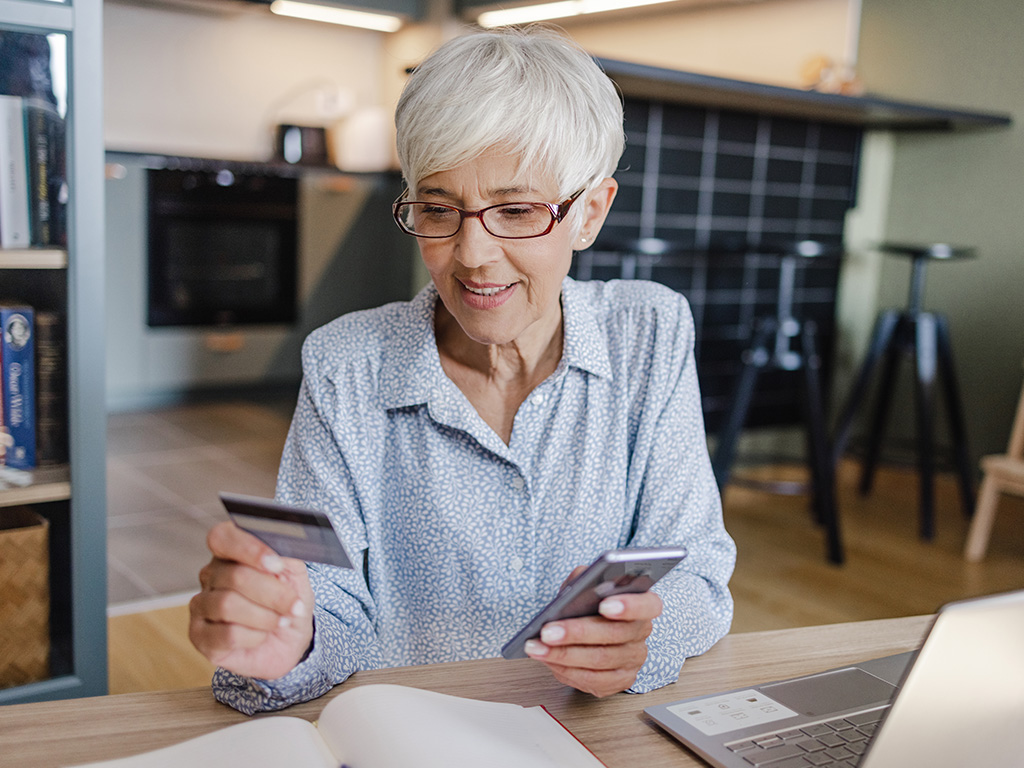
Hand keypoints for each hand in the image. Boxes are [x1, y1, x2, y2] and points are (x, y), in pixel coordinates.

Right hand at [189, 521, 314, 679]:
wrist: (289, 643)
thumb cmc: (288, 604)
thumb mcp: (296, 577)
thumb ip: (287, 558)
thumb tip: (280, 552)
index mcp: (232, 552)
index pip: (223, 537)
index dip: (249, 549)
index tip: (277, 565)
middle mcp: (211, 575)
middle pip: (234, 576)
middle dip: (272, 594)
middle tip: (294, 606)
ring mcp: (201, 605)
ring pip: (227, 605)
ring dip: (265, 616)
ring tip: (282, 621)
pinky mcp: (199, 636)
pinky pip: (226, 634)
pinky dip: (254, 636)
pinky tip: (262, 636)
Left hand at [524, 580, 661, 697]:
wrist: (589, 631)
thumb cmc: (589, 604)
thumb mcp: (587, 584)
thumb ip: (584, 579)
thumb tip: (576, 586)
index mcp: (643, 605)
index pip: (648, 605)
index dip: (629, 606)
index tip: (604, 605)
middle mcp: (641, 633)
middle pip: (615, 635)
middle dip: (577, 633)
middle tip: (548, 631)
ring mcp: (633, 660)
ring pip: (600, 661)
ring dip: (564, 655)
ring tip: (537, 647)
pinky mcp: (620, 680)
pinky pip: (593, 680)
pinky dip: (566, 671)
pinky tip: (548, 661)